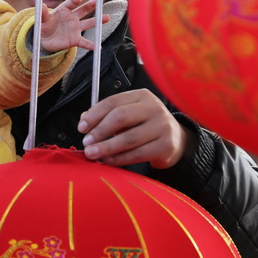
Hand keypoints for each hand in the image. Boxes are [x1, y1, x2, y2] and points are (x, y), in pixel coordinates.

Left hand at [38, 0, 108, 53]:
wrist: (45, 40)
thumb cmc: (44, 26)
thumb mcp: (42, 20)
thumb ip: (43, 14)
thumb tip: (40, 6)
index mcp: (64, 9)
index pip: (70, 3)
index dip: (75, 0)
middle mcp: (72, 17)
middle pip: (83, 10)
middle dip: (90, 5)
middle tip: (97, 1)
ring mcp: (75, 28)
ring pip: (88, 23)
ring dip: (98, 21)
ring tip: (107, 17)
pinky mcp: (75, 39)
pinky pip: (84, 42)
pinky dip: (91, 45)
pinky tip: (98, 47)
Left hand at [76, 89, 194, 168]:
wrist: (175, 141)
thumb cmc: (144, 126)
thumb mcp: (128, 116)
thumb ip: (106, 116)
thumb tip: (83, 120)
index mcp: (141, 96)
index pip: (113, 102)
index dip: (94, 115)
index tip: (81, 128)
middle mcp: (154, 107)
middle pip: (120, 117)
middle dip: (99, 131)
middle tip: (86, 143)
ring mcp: (163, 126)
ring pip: (129, 138)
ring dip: (106, 147)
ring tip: (92, 154)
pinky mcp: (166, 145)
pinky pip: (137, 154)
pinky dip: (119, 159)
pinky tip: (108, 161)